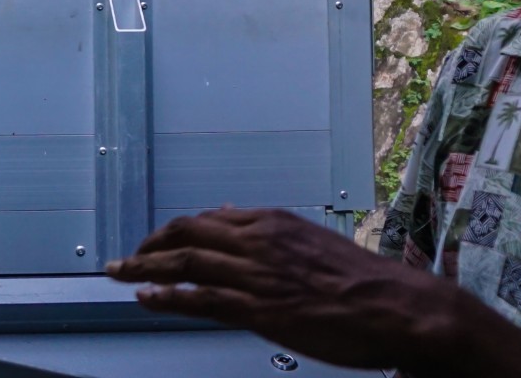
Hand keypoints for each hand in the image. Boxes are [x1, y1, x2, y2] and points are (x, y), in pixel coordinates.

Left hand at [105, 208, 520, 376]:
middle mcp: (258, 240)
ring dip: (145, 268)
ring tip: (120, 274)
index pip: (207, 218)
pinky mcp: (261, 307)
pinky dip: (168, 297)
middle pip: (185, 233)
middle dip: (148, 245)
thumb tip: (232, 213)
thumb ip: (268, 231)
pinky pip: (201, 298)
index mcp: (272, 221)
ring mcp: (257, 273)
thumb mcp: (310, 240)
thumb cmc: (363, 282)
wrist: (400, 306)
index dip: (173, 231)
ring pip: (185, 262)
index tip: (155, 242)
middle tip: (125, 258)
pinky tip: (146, 298)